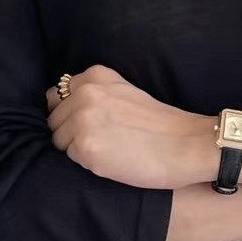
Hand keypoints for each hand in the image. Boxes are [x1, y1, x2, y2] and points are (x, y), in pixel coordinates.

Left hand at [45, 66, 214, 188]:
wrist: (187, 145)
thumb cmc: (160, 125)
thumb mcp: (124, 92)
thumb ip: (95, 94)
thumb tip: (61, 107)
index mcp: (94, 76)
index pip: (56, 97)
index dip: (69, 115)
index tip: (90, 125)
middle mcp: (84, 94)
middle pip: (54, 121)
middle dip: (71, 133)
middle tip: (105, 141)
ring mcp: (83, 121)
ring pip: (59, 142)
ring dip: (78, 150)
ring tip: (110, 149)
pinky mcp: (86, 148)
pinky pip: (71, 160)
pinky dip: (88, 163)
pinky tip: (113, 160)